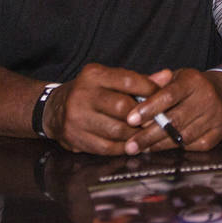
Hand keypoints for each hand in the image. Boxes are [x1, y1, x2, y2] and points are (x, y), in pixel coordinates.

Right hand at [43, 63, 161, 153]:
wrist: (53, 108)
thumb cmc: (92, 92)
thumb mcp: (111, 79)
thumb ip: (139, 79)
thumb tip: (168, 76)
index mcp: (94, 75)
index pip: (129, 80)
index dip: (150, 90)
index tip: (162, 97)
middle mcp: (82, 94)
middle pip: (123, 107)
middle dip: (143, 116)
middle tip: (157, 121)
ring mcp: (76, 117)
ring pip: (116, 129)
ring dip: (135, 134)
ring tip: (146, 134)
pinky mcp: (73, 137)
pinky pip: (105, 147)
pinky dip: (123, 147)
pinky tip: (131, 145)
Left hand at [124, 68, 221, 153]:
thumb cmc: (189, 86)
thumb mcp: (173, 77)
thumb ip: (154, 84)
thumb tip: (135, 92)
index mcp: (193, 80)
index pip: (169, 95)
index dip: (149, 108)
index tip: (130, 119)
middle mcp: (207, 97)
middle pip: (175, 120)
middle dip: (149, 135)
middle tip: (130, 145)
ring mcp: (215, 116)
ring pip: (182, 136)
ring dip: (159, 144)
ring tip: (140, 148)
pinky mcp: (218, 132)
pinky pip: (192, 145)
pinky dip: (174, 148)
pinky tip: (160, 147)